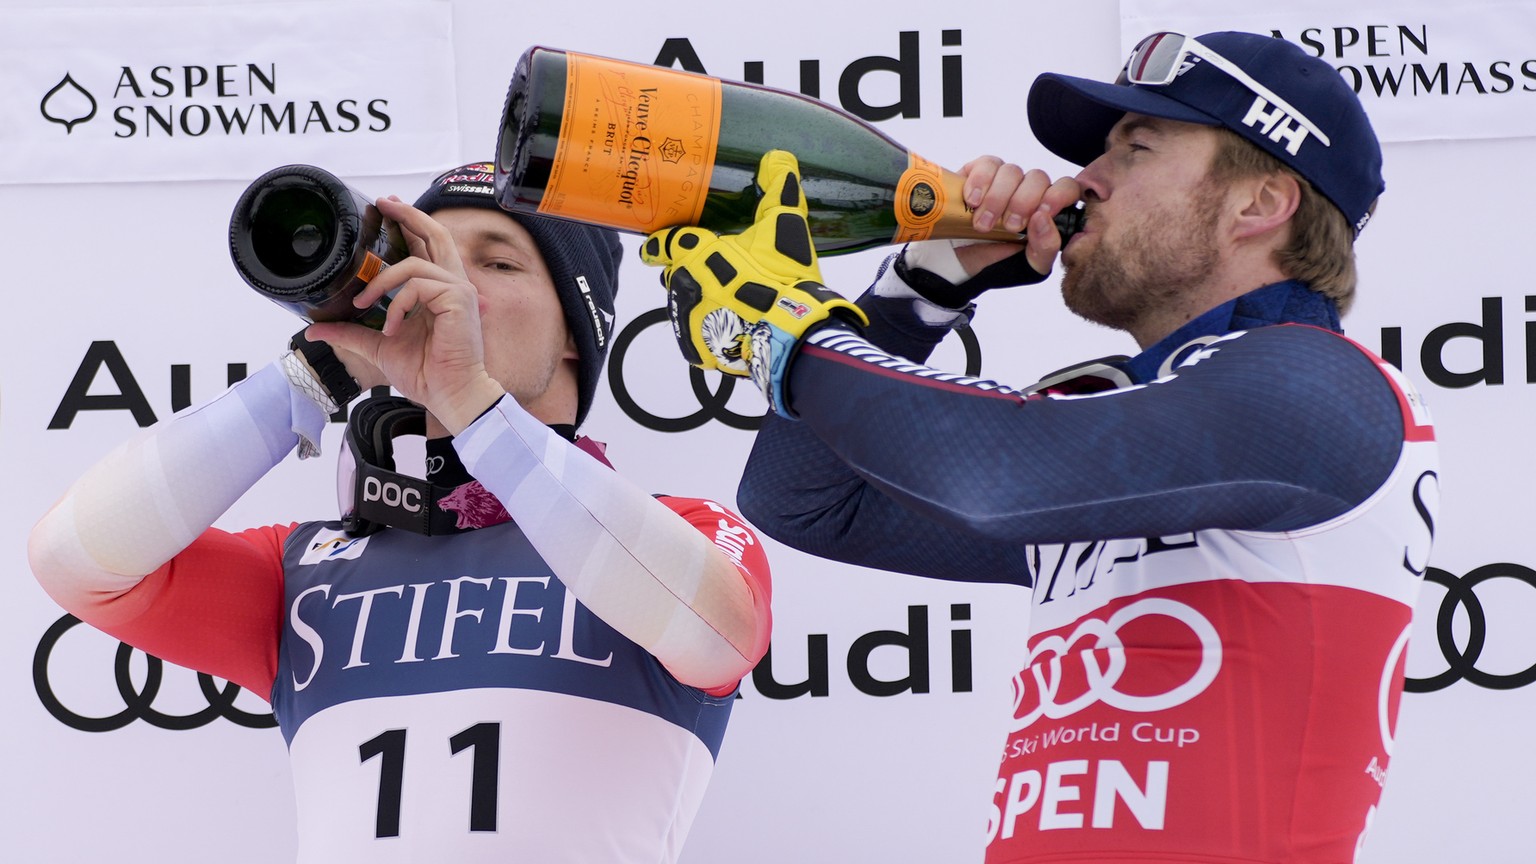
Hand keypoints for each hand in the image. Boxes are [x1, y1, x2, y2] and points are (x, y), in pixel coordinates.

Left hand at [306, 196, 503, 432]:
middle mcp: (453, 285)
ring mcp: (458, 290)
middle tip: (383, 203)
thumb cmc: (425, 373)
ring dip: (382, 282)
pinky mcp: (458, 299)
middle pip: (436, 234)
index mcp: (440, 291)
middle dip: (409, 216)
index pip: (427, 248)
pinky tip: (392, 328)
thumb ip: (350, 333)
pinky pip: (418, 285)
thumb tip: (315, 331)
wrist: (448, 394)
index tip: (387, 210)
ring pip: (415, 263)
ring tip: (366, 303)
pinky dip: (398, 304)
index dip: (410, 225)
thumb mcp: (378, 347)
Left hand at [639, 150, 867, 416]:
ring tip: (728, 303)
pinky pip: (694, 334)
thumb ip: (778, 191)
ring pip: (683, 304)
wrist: (792, 334)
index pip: (665, 243)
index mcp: (696, 254)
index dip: (658, 243)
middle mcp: (682, 285)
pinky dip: (709, 329)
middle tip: (713, 276)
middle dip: (688, 273)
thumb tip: (778, 157)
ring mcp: (686, 319)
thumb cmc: (784, 278)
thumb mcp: (784, 227)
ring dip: (699, 301)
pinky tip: (730, 326)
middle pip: (675, 274)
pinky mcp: (695, 347)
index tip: (651, 247)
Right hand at [956, 156, 1082, 277]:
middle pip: (1037, 177)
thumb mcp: (1028, 266)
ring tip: (982, 224)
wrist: (957, 262)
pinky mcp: (979, 173)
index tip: (1042, 214)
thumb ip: (1045, 247)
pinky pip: (986, 164)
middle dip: (1023, 202)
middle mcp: (1028, 191)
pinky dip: (979, 182)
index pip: (1067, 188)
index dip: (1058, 196)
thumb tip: (1043, 218)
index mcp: (1047, 210)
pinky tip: (972, 201)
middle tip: (1009, 227)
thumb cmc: (997, 263)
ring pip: (1011, 171)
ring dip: (997, 198)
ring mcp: (1003, 180)